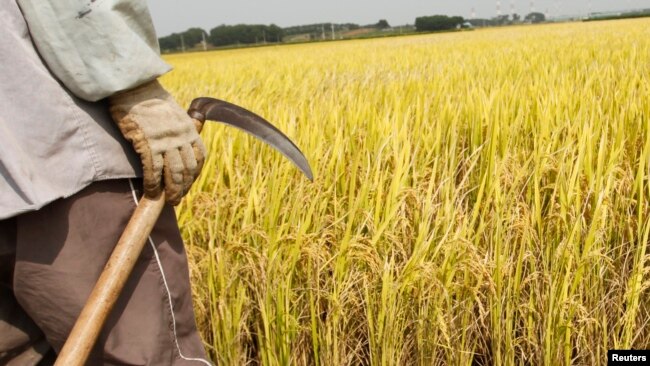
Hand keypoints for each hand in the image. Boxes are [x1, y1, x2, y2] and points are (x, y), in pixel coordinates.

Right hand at [109, 80, 205, 204]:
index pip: (199, 158)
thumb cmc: (150, 101)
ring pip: (173, 173)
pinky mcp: (148, 143)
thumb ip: (179, 130)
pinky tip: (151, 192)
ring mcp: (165, 141)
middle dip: (183, 187)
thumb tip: (177, 147)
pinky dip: (153, 184)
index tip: (188, 184)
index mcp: (189, 130)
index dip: (194, 175)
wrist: (134, 88)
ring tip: (167, 200)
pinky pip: (153, 170)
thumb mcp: (174, 114)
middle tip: (176, 199)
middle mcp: (181, 137)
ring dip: (171, 190)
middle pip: (187, 169)